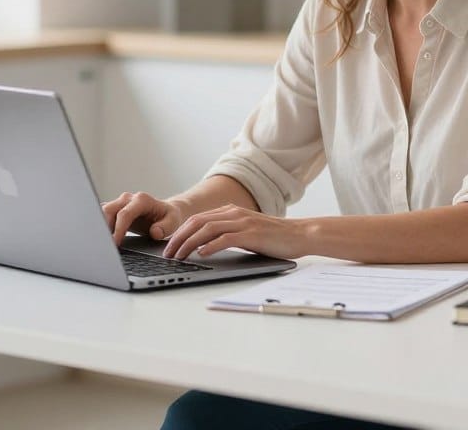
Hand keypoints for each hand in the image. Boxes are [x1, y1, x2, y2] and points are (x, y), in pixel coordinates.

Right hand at [101, 191, 188, 244]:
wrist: (165, 211)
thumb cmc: (169, 217)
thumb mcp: (173, 222)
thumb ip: (165, 227)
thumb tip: (155, 232)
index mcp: (142, 200)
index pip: (125, 214)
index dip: (118, 229)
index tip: (115, 243)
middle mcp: (128, 199)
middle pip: (108, 210)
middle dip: (104, 228)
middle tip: (104, 245)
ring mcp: (120, 202)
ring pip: (102, 212)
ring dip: (100, 227)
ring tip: (102, 243)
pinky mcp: (115, 209)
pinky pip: (102, 215)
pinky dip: (99, 225)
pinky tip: (102, 238)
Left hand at [162, 205, 310, 260]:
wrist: (300, 234)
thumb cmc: (274, 238)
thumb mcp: (246, 233)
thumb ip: (228, 235)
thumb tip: (204, 248)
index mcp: (231, 212)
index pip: (197, 219)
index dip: (180, 232)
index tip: (169, 246)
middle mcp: (234, 214)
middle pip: (197, 222)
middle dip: (178, 238)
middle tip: (167, 253)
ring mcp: (242, 222)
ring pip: (206, 229)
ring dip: (189, 243)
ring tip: (179, 256)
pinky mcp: (251, 234)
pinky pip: (225, 238)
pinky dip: (210, 246)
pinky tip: (201, 254)